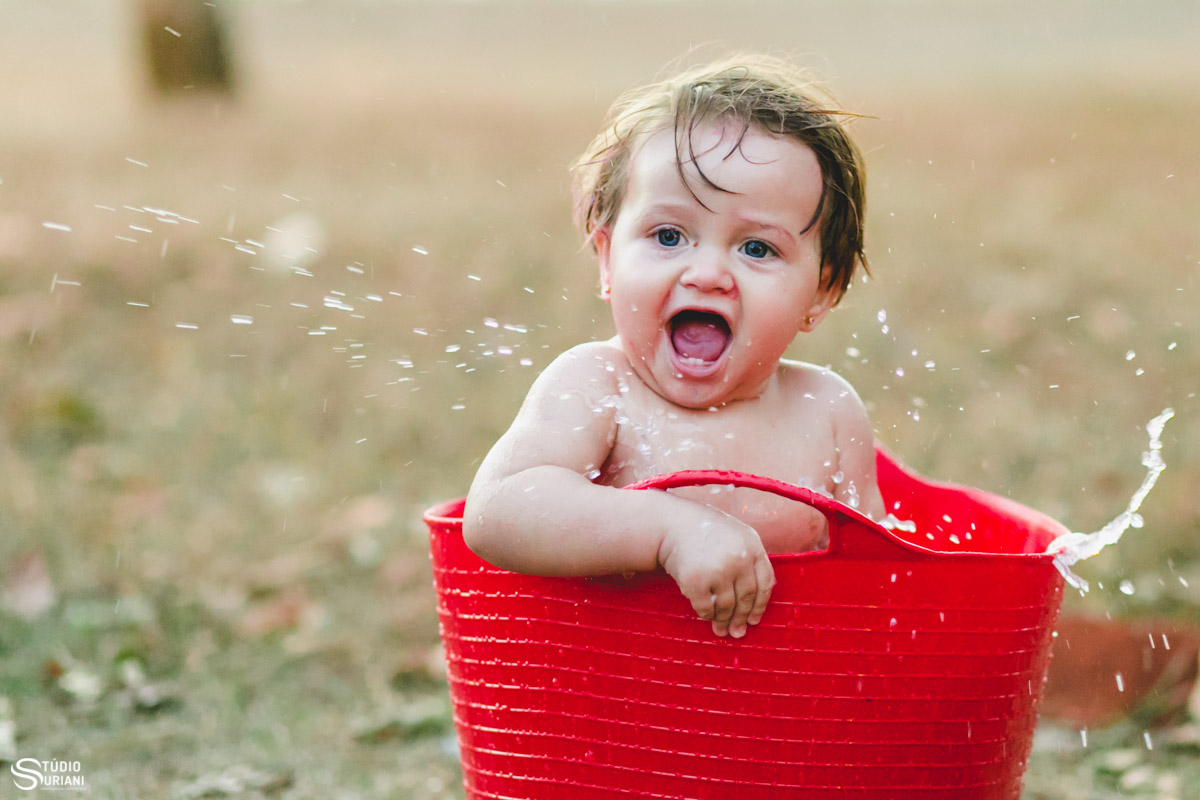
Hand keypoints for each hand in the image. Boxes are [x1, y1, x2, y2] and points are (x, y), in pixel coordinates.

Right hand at [657, 506, 774, 637]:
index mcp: (752, 545)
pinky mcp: (697, 581)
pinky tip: (705, 616)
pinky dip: (706, 615)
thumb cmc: (703, 531)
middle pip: (746, 597)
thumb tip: (757, 601)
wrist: (670, 524)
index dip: (760, 605)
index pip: (765, 582)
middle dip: (741, 618)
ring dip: (723, 620)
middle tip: (737, 632)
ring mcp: (718, 570)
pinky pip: (706, 608)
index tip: (754, 620)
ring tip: (720, 629)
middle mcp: (739, 558)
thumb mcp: (735, 536)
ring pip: (727, 606)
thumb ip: (749, 560)